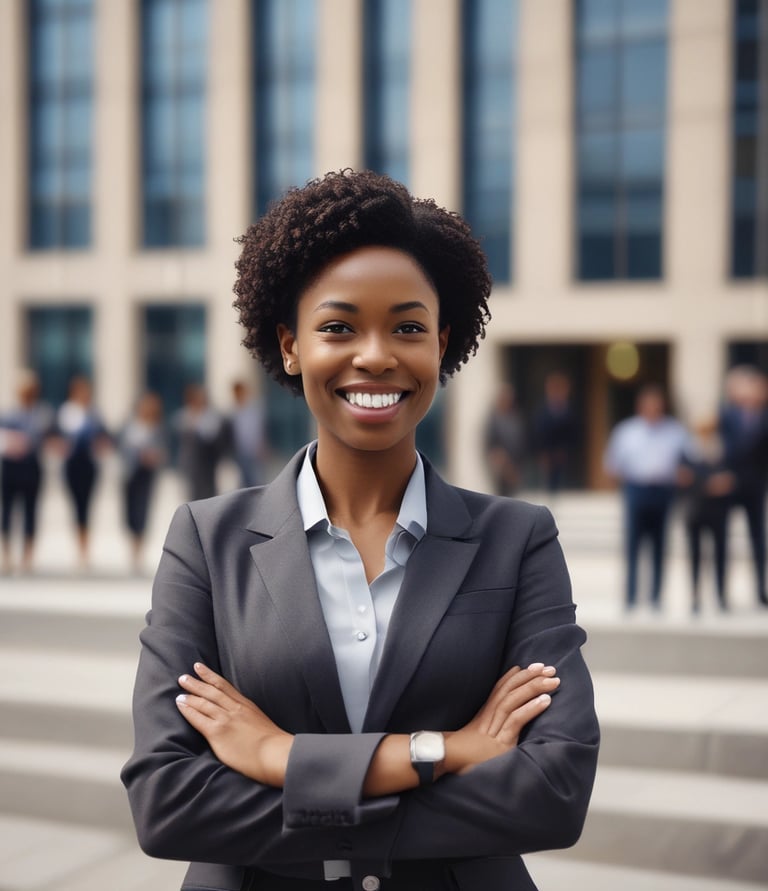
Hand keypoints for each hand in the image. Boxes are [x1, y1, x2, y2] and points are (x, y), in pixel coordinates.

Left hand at [176, 663, 292, 786]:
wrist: (276, 753)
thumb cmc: (273, 743)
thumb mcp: (261, 721)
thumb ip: (249, 716)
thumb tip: (241, 720)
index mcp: (246, 705)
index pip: (224, 686)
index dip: (210, 676)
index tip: (199, 668)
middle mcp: (235, 708)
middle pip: (212, 691)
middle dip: (197, 682)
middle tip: (183, 676)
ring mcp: (226, 719)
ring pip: (204, 702)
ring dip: (190, 695)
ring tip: (179, 690)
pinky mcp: (218, 732)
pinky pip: (199, 718)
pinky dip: (188, 710)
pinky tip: (181, 705)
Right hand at [443, 663, 559, 775]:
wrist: (449, 765)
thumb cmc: (466, 758)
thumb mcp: (480, 740)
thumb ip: (492, 729)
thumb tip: (506, 724)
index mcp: (485, 715)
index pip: (501, 689)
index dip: (516, 676)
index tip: (532, 666)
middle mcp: (489, 717)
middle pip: (509, 690)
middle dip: (529, 676)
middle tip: (549, 668)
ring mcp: (494, 729)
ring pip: (513, 700)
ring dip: (533, 687)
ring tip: (552, 680)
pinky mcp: (501, 742)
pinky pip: (516, 720)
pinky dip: (531, 708)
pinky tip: (545, 701)